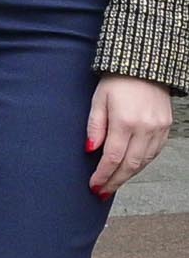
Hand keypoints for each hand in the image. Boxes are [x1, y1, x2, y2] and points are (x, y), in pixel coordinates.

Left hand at [89, 74, 173, 197]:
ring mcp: (159, 128)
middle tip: (102, 192)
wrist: (145, 66)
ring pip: (144, 161)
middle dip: (115, 181)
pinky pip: (154, 152)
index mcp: (125, 121)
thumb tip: (91, 151)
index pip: (113, 158)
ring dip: (128, 175)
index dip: (103, 175)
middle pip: (130, 164)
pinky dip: (142, 163)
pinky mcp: (166, 127)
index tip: (94, 186)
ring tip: (113, 184)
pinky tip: (130, 169)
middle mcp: (145, 128)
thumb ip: (95, 127)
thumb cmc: (116, 81)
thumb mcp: (98, 101)